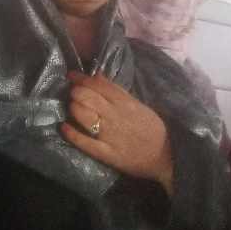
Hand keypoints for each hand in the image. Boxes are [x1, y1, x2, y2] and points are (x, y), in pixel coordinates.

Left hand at [61, 71, 172, 195]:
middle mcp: (115, 115)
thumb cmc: (151, 127)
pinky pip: (85, 142)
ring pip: (84, 115)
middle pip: (88, 97)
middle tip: (73, 93)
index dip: (82, 78)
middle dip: (75, 92)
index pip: (98, 85)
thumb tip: (97, 76)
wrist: (166, 154)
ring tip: (72, 107)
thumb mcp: (137, 103)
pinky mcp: (107, 153)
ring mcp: (110, 134)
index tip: (71, 75)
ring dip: (74, 108)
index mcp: (125, 102)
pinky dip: (72, 133)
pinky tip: (64, 127)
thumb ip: (116, 90)